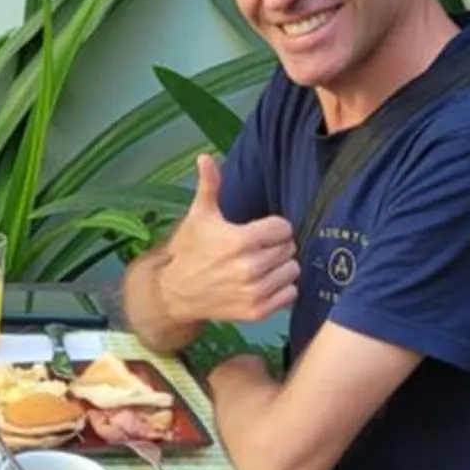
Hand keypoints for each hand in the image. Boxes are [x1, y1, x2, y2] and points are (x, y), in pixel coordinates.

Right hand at [148, 153, 299, 327]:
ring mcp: (254, 291)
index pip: (283, 228)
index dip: (273, 227)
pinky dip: (282, 289)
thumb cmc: (191, 250)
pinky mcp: (257, 311)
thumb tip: (204, 157)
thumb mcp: (199, 215)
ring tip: (261, 266)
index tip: (260, 231)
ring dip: (281, 267)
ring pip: (292, 270)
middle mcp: (250, 267)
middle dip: (277, 246)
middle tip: (257, 249)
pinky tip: (264, 284)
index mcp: (239, 240)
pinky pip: (290, 294)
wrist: (177, 292)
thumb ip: (209, 186)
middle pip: (289, 248)